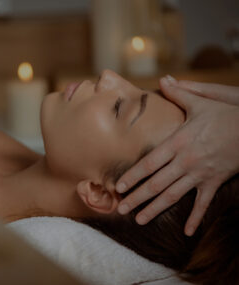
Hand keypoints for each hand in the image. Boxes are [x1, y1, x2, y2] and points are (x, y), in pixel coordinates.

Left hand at [116, 76, 238, 235]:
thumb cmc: (226, 115)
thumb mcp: (202, 101)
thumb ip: (180, 92)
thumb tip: (163, 79)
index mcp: (178, 142)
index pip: (149, 163)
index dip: (133, 176)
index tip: (118, 187)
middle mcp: (185, 161)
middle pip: (156, 184)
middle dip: (137, 197)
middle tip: (121, 209)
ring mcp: (200, 174)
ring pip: (173, 195)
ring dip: (155, 209)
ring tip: (139, 220)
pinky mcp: (215, 182)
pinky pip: (203, 203)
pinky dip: (196, 218)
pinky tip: (186, 232)